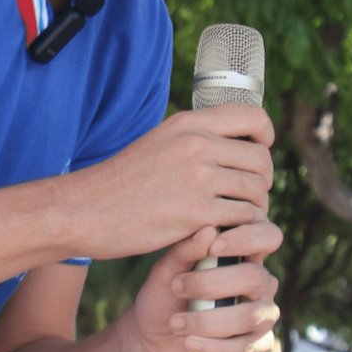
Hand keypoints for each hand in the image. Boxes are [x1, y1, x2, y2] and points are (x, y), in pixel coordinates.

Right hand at [64, 106, 274, 262]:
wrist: (86, 210)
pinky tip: (226, 234)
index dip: (265, 136)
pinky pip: (243, 218)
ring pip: (256, 191)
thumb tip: (232, 144)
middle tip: (249, 198)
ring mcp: (198, 178)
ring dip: (254, 208)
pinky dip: (241, 229)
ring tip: (238, 219)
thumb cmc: (121, 182)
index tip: (259, 152)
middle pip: (260, 159)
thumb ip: (194, 140)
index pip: (253, 117)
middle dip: (262, 182)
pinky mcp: (196, 213)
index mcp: (189, 124)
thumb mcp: (158, 143)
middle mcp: (197, 145)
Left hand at [115, 219, 281, 351]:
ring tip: (176, 323)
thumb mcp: (166, 274)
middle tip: (177, 288)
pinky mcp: (257, 348)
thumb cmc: (164, 300)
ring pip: (250, 316)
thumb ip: (185, 252)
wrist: (152, 343)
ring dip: (207, 320)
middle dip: (211, 284)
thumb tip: (208, 231)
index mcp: (244, 257)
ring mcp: (262, 317)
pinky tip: (189, 343)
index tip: (214, 247)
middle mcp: (260, 285)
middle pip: (255, 278)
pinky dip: (213, 347)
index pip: (267, 236)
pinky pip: (245, 348)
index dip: (247, 238)